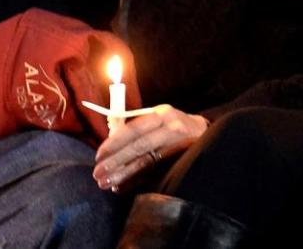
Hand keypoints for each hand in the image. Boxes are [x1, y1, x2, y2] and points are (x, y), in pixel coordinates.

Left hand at [92, 104, 207, 190]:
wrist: (204, 133)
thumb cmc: (173, 126)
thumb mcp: (158, 119)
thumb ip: (137, 127)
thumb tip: (109, 142)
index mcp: (162, 114)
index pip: (134, 129)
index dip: (115, 143)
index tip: (99, 155)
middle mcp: (172, 127)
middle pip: (140, 146)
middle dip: (116, 161)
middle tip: (97, 174)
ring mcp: (179, 145)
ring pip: (147, 161)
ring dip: (124, 174)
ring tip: (106, 183)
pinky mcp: (182, 160)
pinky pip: (155, 173)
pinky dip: (137, 181)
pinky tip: (122, 187)